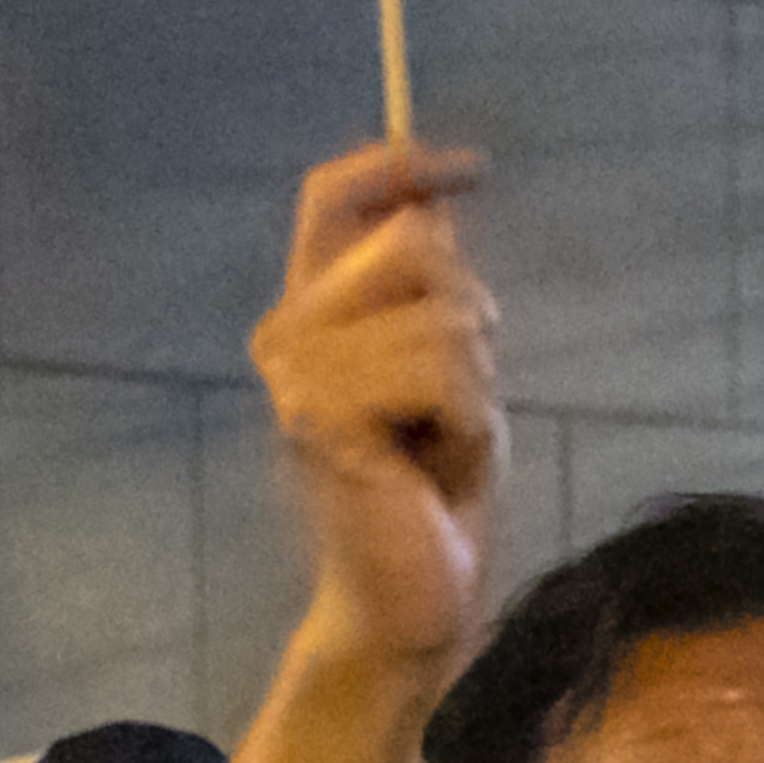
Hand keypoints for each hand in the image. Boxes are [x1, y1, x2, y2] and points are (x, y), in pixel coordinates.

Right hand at [250, 142, 501, 671]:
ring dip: (473, 387)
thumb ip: (429, 295)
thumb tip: (436, 205)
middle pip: (415, 245)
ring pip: (445, 316)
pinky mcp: (321, 412)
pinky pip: (438, 369)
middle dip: (470, 321)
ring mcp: (298, 370)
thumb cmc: (431, 490)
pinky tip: (432, 466)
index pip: (333, 199)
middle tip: (450, 406)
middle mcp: (290, 330)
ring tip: (438, 445)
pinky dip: (466, 419)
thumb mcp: (444, 372)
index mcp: (313, 310)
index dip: (399, 165)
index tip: (468, 169)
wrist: (410, 597)